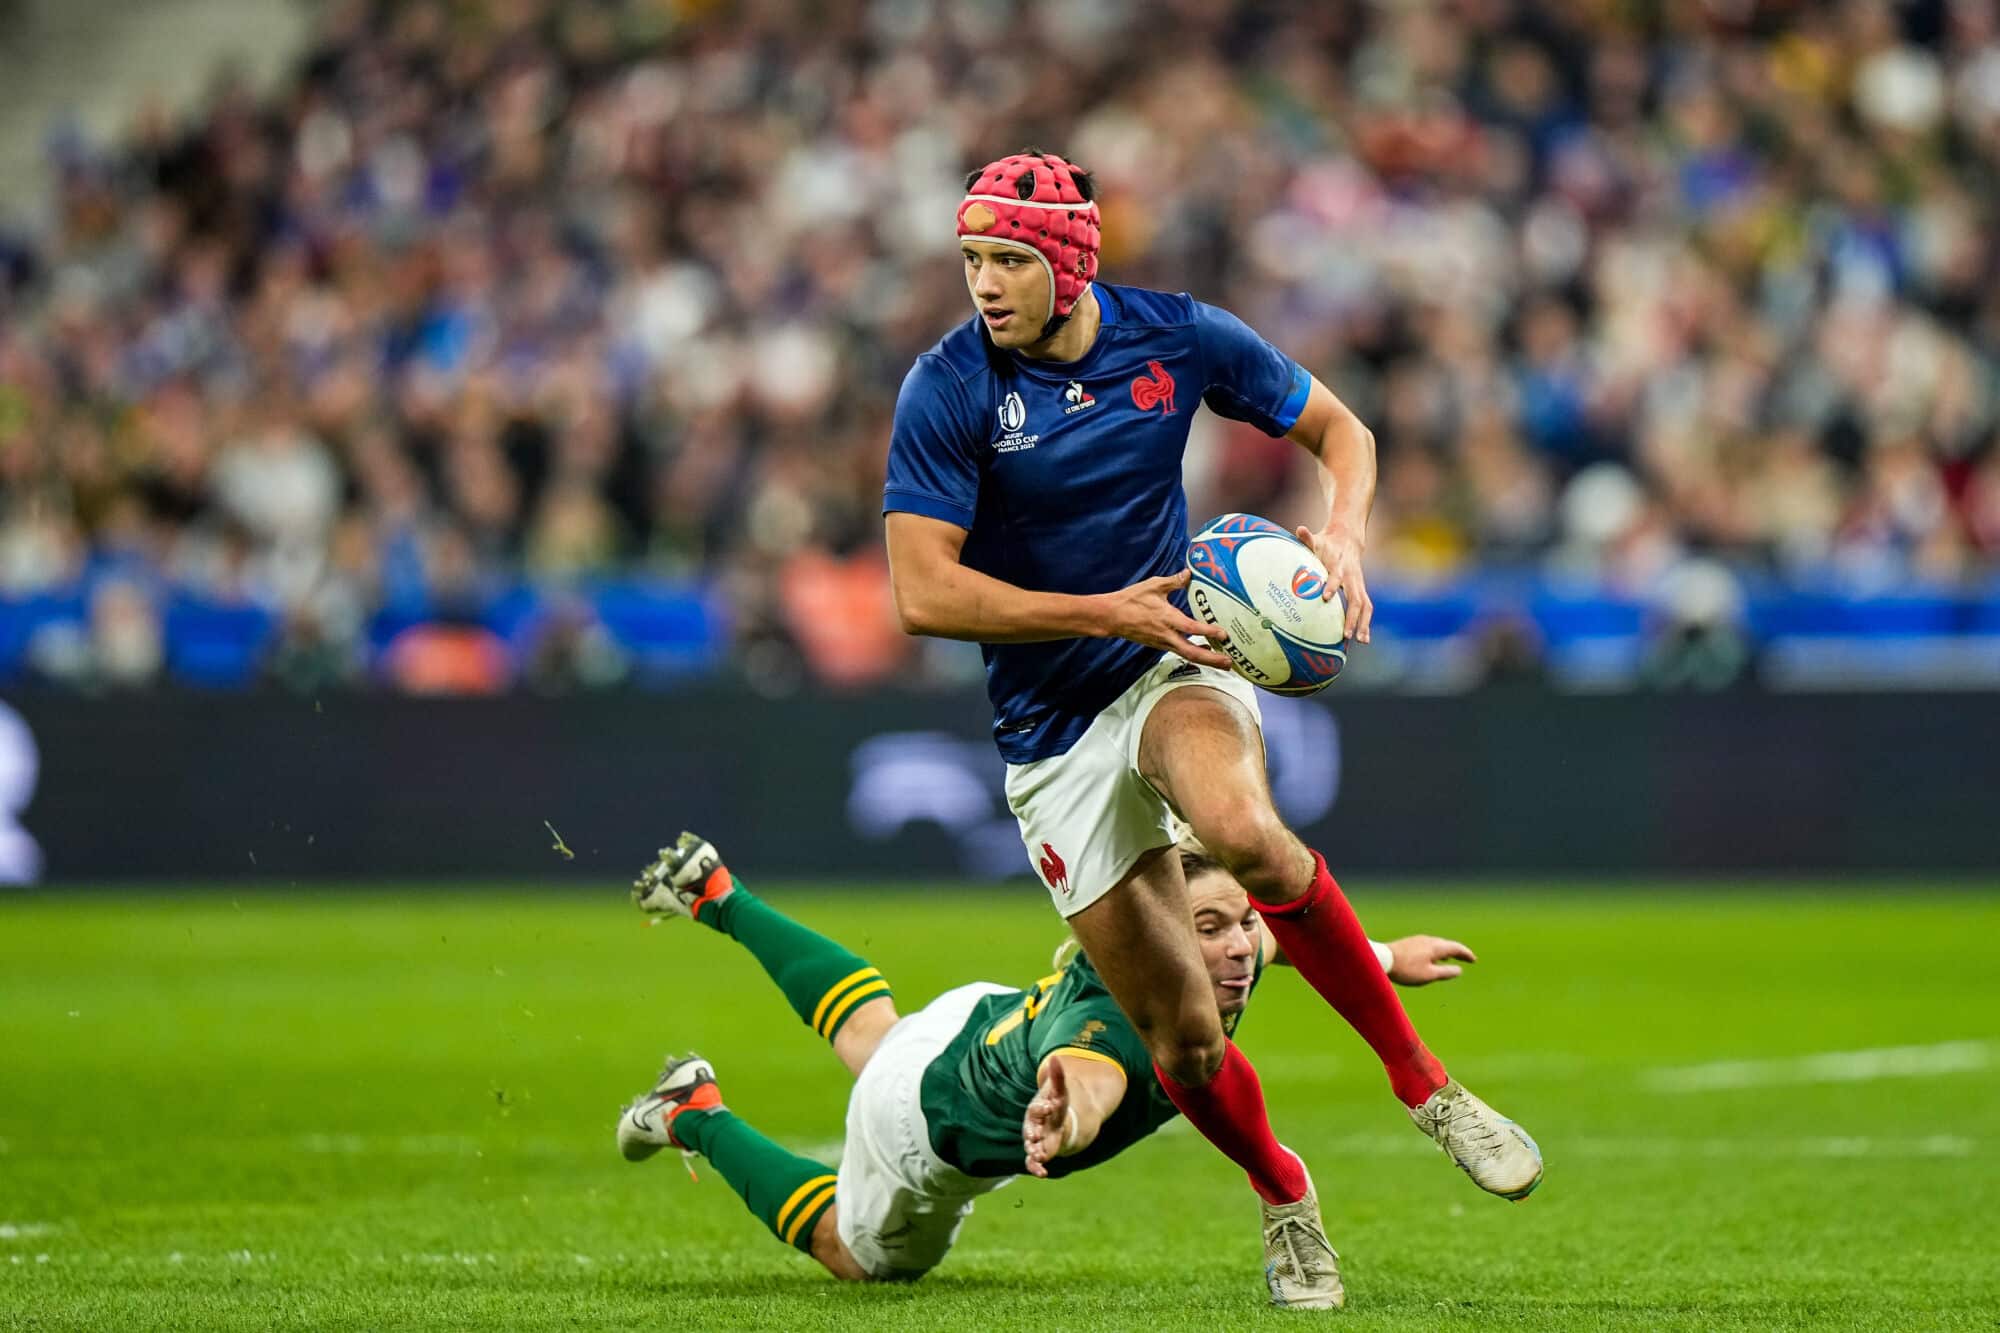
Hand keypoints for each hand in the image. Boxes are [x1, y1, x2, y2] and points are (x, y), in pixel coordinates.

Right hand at [1022, 1057, 1073, 1177]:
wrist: (1059, 1123)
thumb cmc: (1056, 1107)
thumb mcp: (1060, 1092)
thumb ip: (1058, 1078)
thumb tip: (1056, 1058)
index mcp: (1037, 1111)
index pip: (1036, 1109)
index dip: (1041, 1108)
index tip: (1049, 1106)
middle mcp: (1034, 1127)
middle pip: (1029, 1130)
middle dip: (1031, 1133)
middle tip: (1035, 1136)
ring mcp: (1036, 1141)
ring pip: (1030, 1147)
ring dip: (1033, 1151)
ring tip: (1038, 1155)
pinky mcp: (1040, 1153)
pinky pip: (1033, 1162)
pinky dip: (1035, 1167)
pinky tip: (1042, 1173)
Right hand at [1099, 570, 1232, 669]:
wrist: (1111, 617)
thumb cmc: (1131, 600)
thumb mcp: (1153, 586)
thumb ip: (1173, 581)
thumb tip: (1189, 573)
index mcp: (1166, 618)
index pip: (1191, 628)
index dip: (1208, 632)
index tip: (1224, 634)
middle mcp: (1166, 635)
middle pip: (1192, 652)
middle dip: (1212, 659)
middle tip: (1229, 662)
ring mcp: (1163, 642)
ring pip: (1187, 655)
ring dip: (1206, 659)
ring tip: (1224, 662)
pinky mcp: (1160, 645)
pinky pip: (1181, 652)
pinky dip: (1195, 654)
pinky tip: (1206, 651)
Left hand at [1293, 522, 1372, 643]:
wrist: (1348, 539)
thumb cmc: (1326, 543)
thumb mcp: (1317, 540)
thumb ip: (1308, 538)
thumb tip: (1299, 529)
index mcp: (1340, 566)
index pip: (1336, 577)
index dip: (1332, 586)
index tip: (1325, 598)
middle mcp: (1352, 578)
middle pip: (1355, 599)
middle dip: (1351, 617)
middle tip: (1346, 634)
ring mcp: (1358, 585)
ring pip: (1365, 606)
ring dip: (1364, 624)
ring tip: (1362, 641)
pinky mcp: (1360, 591)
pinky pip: (1366, 609)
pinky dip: (1366, 624)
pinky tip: (1363, 640)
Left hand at [1387, 935, 1475, 985]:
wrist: (1381, 959)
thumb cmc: (1406, 969)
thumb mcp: (1429, 975)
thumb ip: (1445, 972)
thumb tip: (1459, 970)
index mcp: (1435, 947)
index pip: (1456, 948)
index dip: (1466, 954)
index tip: (1473, 960)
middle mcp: (1428, 940)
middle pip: (1447, 944)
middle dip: (1458, 951)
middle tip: (1467, 958)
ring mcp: (1418, 940)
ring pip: (1437, 944)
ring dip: (1446, 951)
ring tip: (1451, 959)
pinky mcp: (1409, 943)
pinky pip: (1428, 946)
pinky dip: (1436, 951)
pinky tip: (1431, 958)